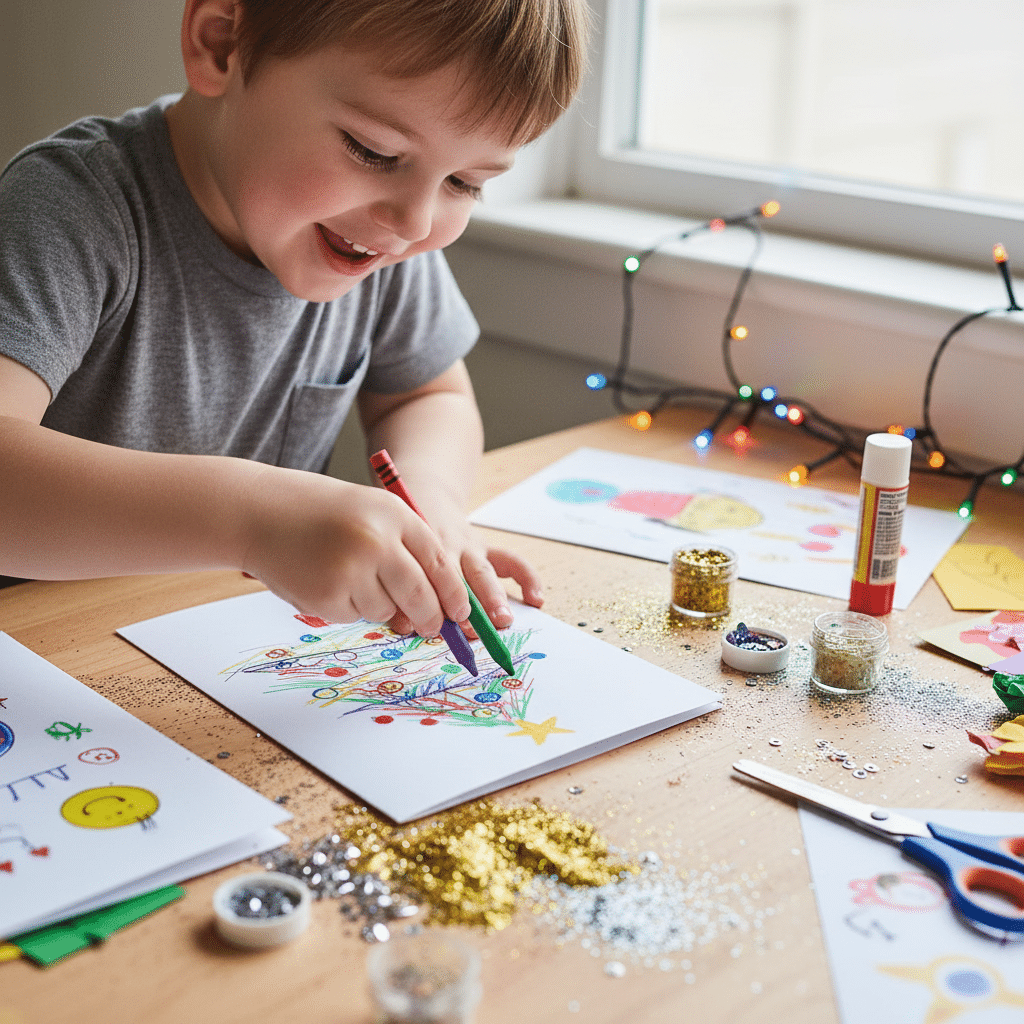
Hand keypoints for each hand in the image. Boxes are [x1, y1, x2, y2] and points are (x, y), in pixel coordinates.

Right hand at [239, 466, 471, 635]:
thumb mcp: (372, 511)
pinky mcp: (328, 597)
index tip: (461, 612)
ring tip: (348, 574)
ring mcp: (351, 571)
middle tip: (432, 628)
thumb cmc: (319, 511)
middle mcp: (377, 542)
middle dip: (431, 617)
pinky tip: (326, 580)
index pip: (439, 563)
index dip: (453, 593)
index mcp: (394, 515)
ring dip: (379, 605)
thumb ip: (406, 546)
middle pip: (421, 595)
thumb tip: (442, 598)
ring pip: (387, 610)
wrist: (258, 512)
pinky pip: (355, 615)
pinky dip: (348, 606)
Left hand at [384, 492, 542, 635]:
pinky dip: (527, 579)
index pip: (430, 578)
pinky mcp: (487, 547)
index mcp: (422, 551)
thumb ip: (399, 587)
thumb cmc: (408, 539)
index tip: (438, 626)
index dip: (435, 603)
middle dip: (467, 605)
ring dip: (494, 598)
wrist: (427, 499)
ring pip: (483, 573)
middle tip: (474, 629)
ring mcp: (471, 547)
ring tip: (503, 619)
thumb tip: (406, 622)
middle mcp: (448, 548)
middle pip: (459, 577)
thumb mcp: (399, 555)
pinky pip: (512, 561)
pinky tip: (536, 599)